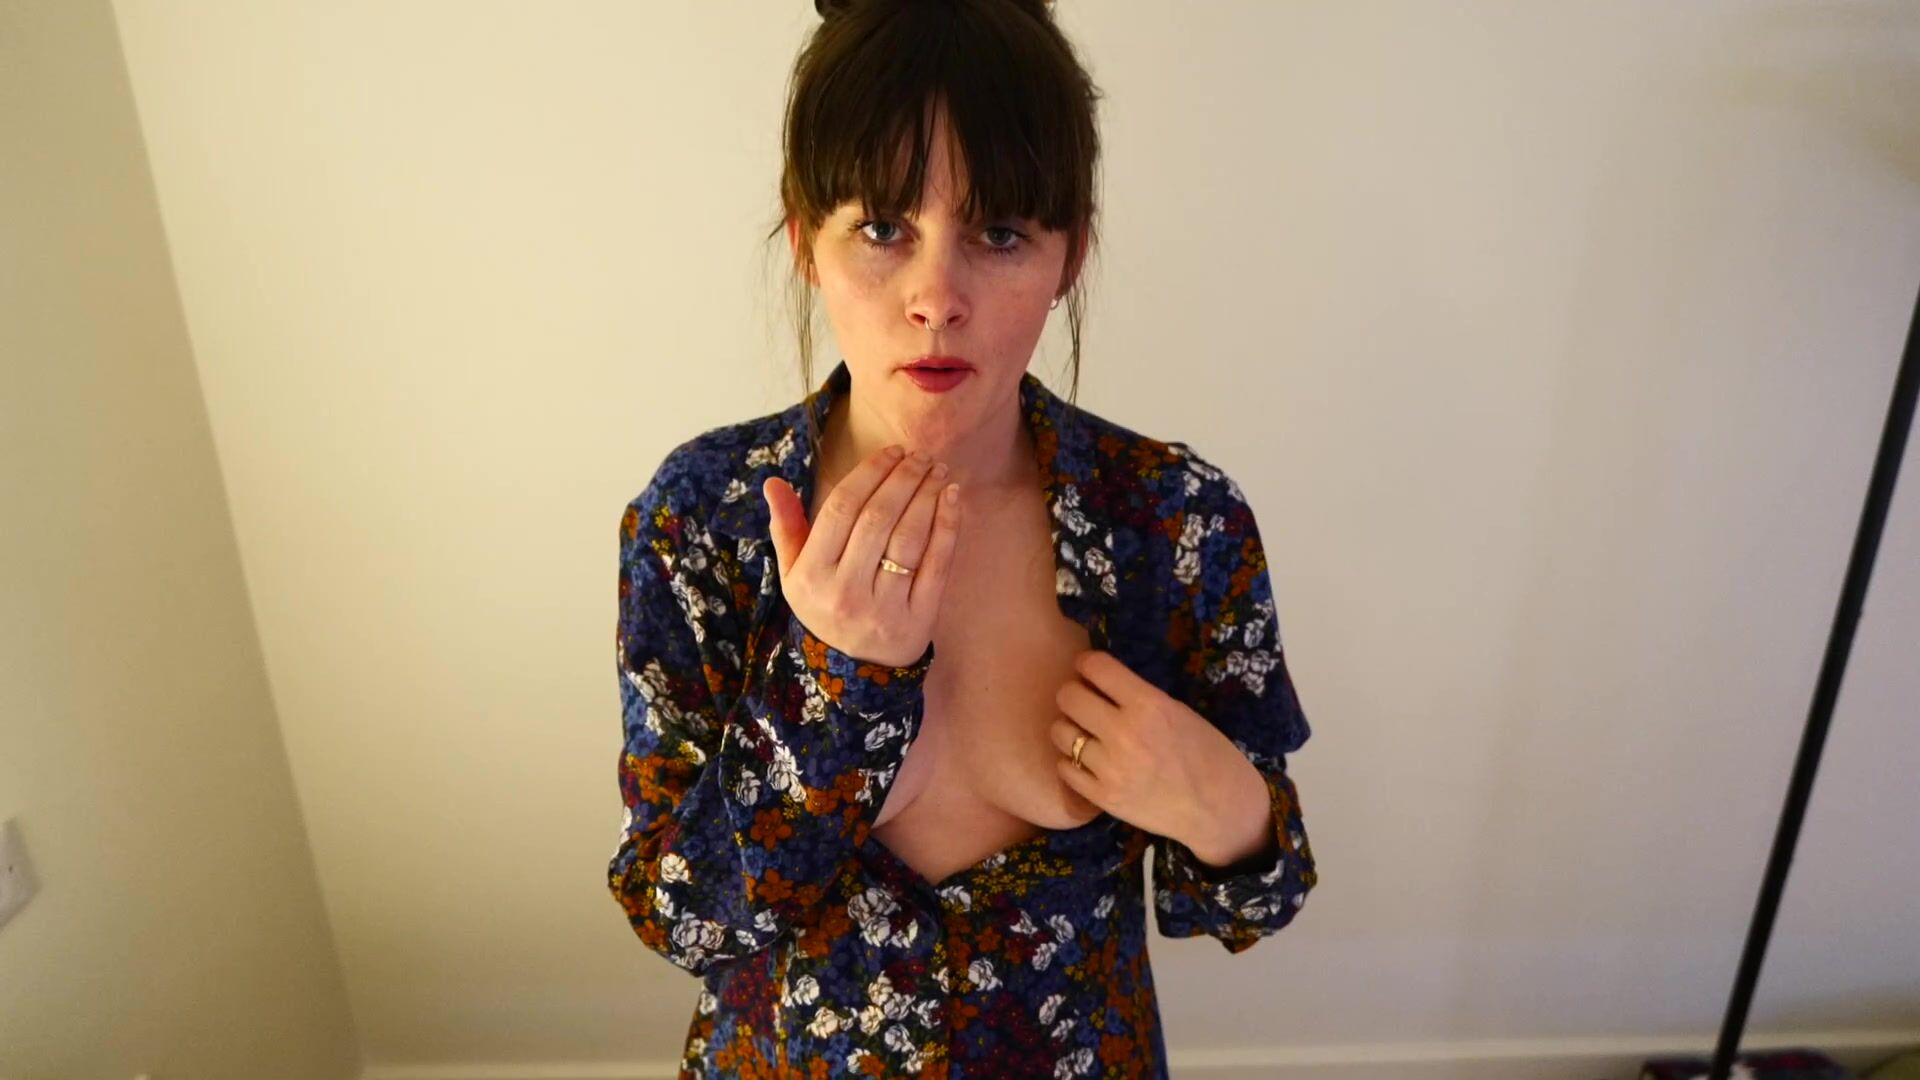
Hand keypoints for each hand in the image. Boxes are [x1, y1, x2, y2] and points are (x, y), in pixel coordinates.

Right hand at [762, 445, 960, 668]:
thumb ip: (786, 527)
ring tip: (937, 471)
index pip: (841, 509)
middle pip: (877, 519)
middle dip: (902, 479)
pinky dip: (947, 527)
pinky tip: (952, 498)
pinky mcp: (918, 619)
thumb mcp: (795, 574)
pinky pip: (936, 564)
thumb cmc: (825, 607)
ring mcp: (883, 607)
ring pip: (908, 538)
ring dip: (926, 496)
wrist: (855, 672)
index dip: (869, 474)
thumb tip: (772, 482)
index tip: (891, 452)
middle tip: (920, 455)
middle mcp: (845, 592)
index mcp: (811, 574)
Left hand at [1049, 650, 1258, 844]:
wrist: (1218, 808)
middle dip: (1074, 695)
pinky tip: (1088, 762)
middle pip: (1068, 697)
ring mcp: (1111, 769)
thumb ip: (1137, 696)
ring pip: (1060, 733)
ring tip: (1084, 734)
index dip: (1088, 664)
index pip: (1095, 666)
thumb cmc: (1206, 752)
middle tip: (1084, 703)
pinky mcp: (1103, 798)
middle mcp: (1125, 733)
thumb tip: (1096, 681)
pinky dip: (1072, 762)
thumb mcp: (1177, 711)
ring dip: (1069, 729)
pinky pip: (1064, 769)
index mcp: (1149, 705)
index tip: (1089, 671)